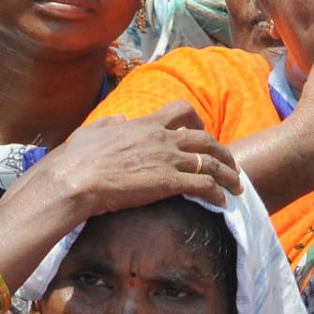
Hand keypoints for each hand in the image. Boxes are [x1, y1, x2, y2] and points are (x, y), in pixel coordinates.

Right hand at [17, 101, 241, 217]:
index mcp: (146, 123)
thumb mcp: (91, 131)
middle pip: (205, 138)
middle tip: (230, 162)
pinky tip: (223, 202)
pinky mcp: (169, 183)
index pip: (181, 111)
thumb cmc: (77, 159)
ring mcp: (168, 160)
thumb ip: (108, 124)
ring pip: (211, 162)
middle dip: (222, 151)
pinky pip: (203, 186)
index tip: (202, 130)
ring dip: (228, 174)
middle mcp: (162, 138)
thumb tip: (119, 118)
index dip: (196, 120)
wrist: (75, 180)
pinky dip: (217, 192)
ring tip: (237, 185)